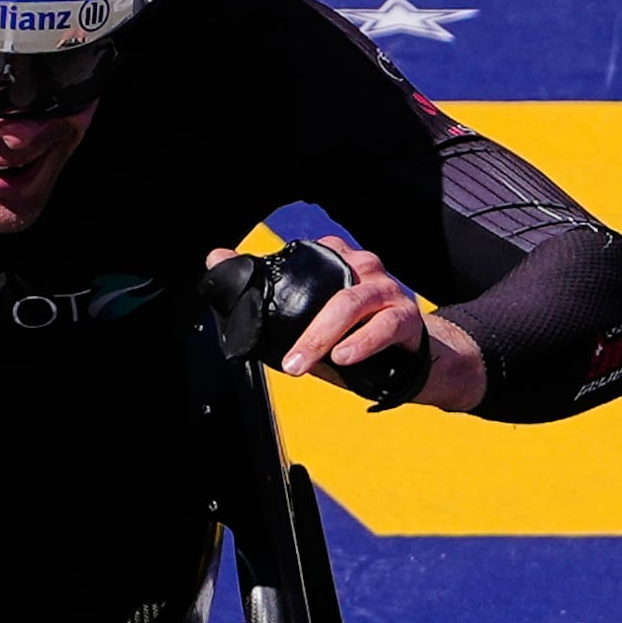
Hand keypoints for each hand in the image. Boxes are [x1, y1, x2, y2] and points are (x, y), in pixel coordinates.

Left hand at [201, 236, 486, 411]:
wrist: (407, 363)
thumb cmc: (351, 338)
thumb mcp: (304, 320)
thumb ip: (265, 293)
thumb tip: (215, 258)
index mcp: (336, 261)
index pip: (305, 259)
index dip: (280, 279)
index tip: (253, 301)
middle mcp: (362, 268)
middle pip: (328, 285)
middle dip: (304, 327)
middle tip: (286, 363)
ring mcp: (386, 289)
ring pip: (353, 303)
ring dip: (325, 337)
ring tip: (304, 363)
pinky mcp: (406, 316)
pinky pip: (385, 325)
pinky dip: (362, 342)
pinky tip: (344, 358)